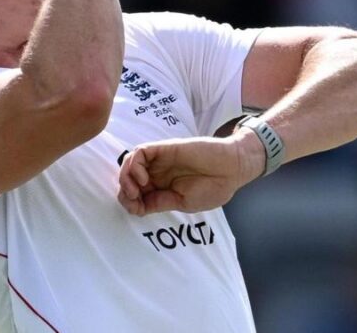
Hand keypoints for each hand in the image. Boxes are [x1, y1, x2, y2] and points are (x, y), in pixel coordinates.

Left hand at [117, 135, 262, 215]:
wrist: (231, 169)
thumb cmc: (213, 187)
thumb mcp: (182, 203)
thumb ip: (159, 203)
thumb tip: (137, 207)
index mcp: (161, 188)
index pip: (134, 194)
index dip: (129, 202)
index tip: (136, 209)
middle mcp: (156, 173)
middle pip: (127, 177)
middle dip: (124, 190)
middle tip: (133, 198)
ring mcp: (159, 160)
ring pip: (129, 163)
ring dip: (126, 177)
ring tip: (137, 188)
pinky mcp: (163, 148)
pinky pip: (140, 152)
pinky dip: (135, 164)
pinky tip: (144, 178)